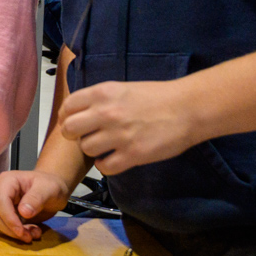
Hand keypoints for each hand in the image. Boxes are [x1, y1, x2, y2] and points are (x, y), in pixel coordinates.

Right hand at [0, 169, 73, 242]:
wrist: (54, 190)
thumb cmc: (51, 186)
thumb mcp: (49, 189)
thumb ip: (36, 198)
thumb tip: (23, 213)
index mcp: (7, 181)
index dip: (8, 218)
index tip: (21, 231)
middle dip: (9, 229)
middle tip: (28, 237)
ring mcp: (0, 203)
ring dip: (12, 233)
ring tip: (33, 234)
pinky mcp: (4, 214)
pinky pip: (4, 226)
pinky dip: (16, 234)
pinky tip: (31, 232)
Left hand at [59, 79, 200, 174]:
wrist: (187, 108)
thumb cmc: (157, 97)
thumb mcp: (121, 88)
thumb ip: (98, 99)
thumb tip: (78, 112)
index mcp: (102, 93)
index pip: (67, 107)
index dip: (68, 117)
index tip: (74, 122)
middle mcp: (106, 113)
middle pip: (69, 130)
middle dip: (75, 135)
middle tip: (87, 136)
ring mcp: (119, 135)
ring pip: (86, 148)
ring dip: (93, 150)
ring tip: (106, 147)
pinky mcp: (133, 154)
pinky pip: (104, 167)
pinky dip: (106, 165)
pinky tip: (115, 158)